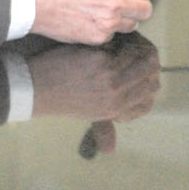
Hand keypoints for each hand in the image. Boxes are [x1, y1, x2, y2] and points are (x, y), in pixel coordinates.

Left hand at [30, 34, 161, 124]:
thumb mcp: (87, 117)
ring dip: (140, 48)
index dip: (151, 84)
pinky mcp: (102, 62)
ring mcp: (111, 79)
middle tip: (141, 50)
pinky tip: (118, 38)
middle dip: (150, 62)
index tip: (144, 71)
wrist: (36, 88)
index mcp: (116, 111)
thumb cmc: (61, 99)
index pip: (149, 100)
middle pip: (152, 77)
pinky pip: (127, 48)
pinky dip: (126, 41)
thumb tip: (110, 151)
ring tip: (131, 42)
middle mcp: (117, 97)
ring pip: (145, 60)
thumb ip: (103, 130)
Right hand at [32, 0, 154, 44]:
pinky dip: (106, 29)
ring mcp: (108, 21)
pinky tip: (92, 20)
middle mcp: (116, 1)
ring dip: (124, 19)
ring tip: (107, 11)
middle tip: (127, 3)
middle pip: (146, 9)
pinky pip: (112, 35)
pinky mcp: (97, 37)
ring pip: (132, 24)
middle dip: (138, 6)